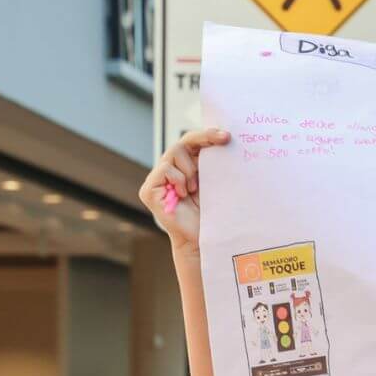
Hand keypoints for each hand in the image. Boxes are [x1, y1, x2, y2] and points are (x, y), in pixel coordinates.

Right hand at [137, 128, 231, 256]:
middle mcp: (169, 170)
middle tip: (222, 143)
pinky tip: (183, 194)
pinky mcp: (148, 190)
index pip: (192, 142)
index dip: (207, 135)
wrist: (203, 239)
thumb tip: (226, 139)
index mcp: (185, 167)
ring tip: (194, 188)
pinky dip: (178, 179)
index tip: (226, 136)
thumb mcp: (214, 182)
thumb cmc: (211, 214)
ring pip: (173, 153)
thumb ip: (212, 163)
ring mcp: (157, 180)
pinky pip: (165, 170)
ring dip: (190, 169)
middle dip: (203, 142)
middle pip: (182, 143)